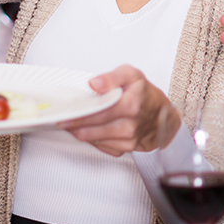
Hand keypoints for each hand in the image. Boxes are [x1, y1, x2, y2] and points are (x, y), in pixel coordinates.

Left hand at [60, 65, 180, 155]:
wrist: (162, 114)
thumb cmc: (144, 93)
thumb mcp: (131, 75)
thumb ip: (111, 77)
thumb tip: (93, 84)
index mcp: (131, 104)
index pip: (98, 112)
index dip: (79, 115)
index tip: (65, 114)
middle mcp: (130, 125)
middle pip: (92, 129)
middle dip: (74, 126)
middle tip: (62, 120)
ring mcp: (128, 139)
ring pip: (94, 140)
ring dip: (80, 133)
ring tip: (71, 124)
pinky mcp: (126, 148)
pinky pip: (102, 147)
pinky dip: (93, 139)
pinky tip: (89, 130)